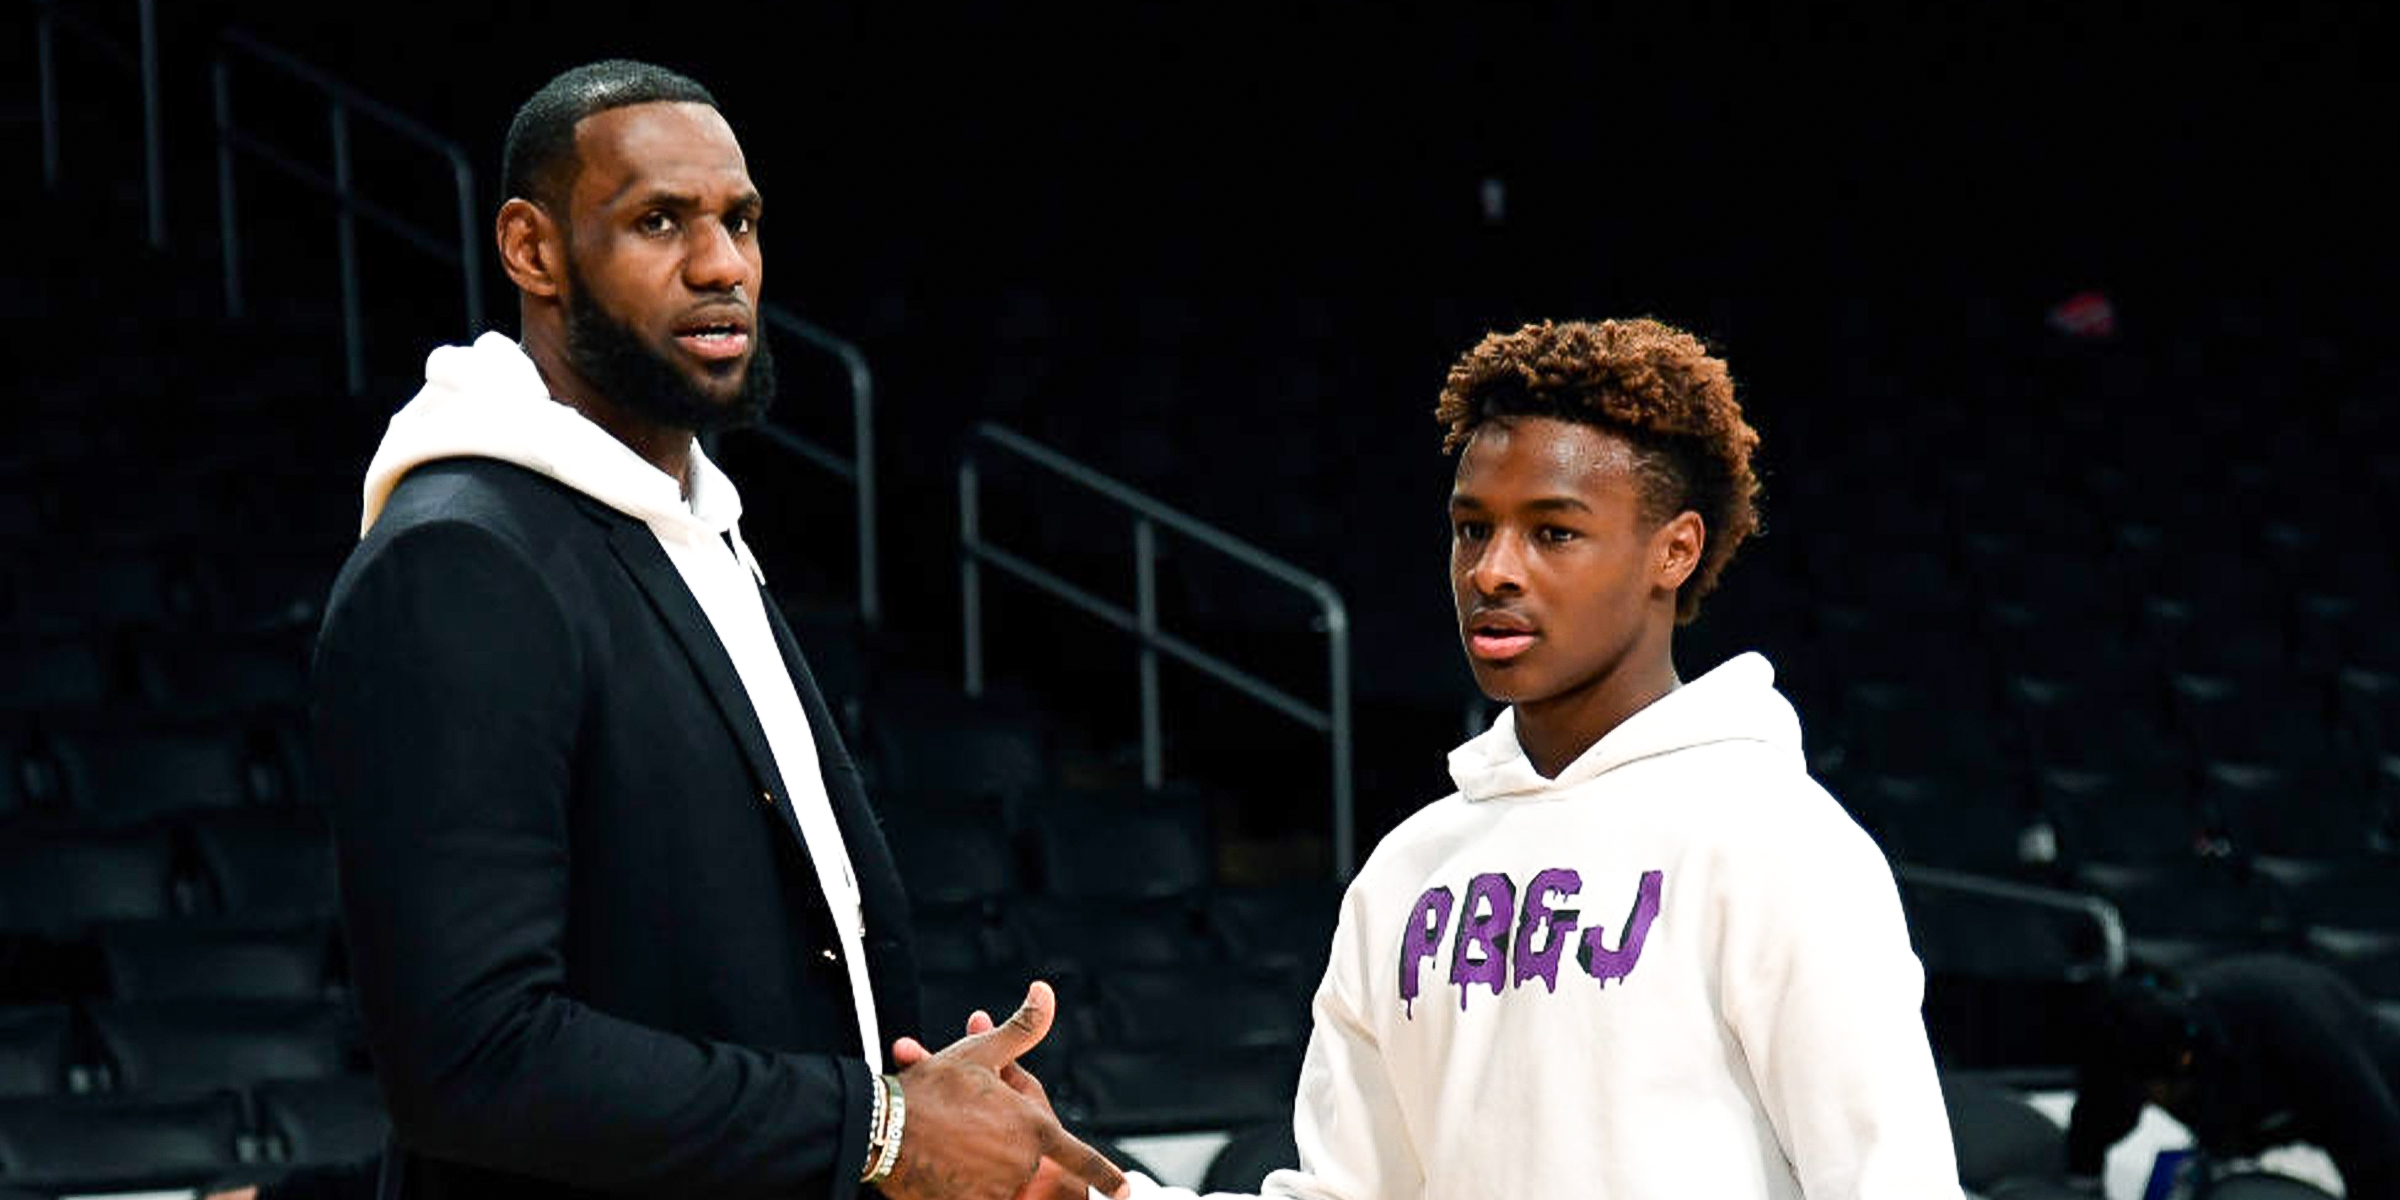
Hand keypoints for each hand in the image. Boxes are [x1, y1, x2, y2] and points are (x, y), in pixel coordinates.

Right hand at [881, 981, 1127, 1199]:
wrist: (882, 1129)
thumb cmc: (933, 1088)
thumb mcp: (982, 1053)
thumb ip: (1022, 1028)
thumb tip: (1045, 991)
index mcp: (1033, 1127)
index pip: (1081, 1157)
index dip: (1106, 1176)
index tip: (1125, 1192)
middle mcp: (1021, 1164)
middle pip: (1024, 1158)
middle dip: (999, 1141)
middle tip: (962, 1118)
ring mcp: (995, 1191)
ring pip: (997, 1179)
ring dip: (979, 1164)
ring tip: (942, 1139)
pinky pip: (974, 1196)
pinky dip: (962, 1186)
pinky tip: (938, 1167)